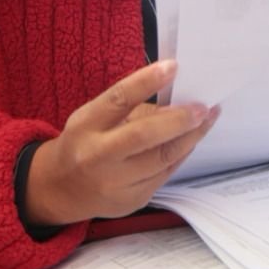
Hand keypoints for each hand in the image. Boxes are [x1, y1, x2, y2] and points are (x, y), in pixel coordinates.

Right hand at [23, 60, 218, 227]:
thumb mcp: (94, 117)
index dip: (146, 82)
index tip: (174, 67)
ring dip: (191, 137)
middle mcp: (97, 157)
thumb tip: (176, 100)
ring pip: (162, 159)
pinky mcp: (131, 201)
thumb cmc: (85, 142)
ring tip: (208, 119)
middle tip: (203, 106)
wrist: (61, 189)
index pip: (117, 100)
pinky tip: (191, 140)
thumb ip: (129, 108)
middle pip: (143, 136)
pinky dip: (181, 155)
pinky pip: (164, 175)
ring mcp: (114, 184)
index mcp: (85, 126)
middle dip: (179, 120)